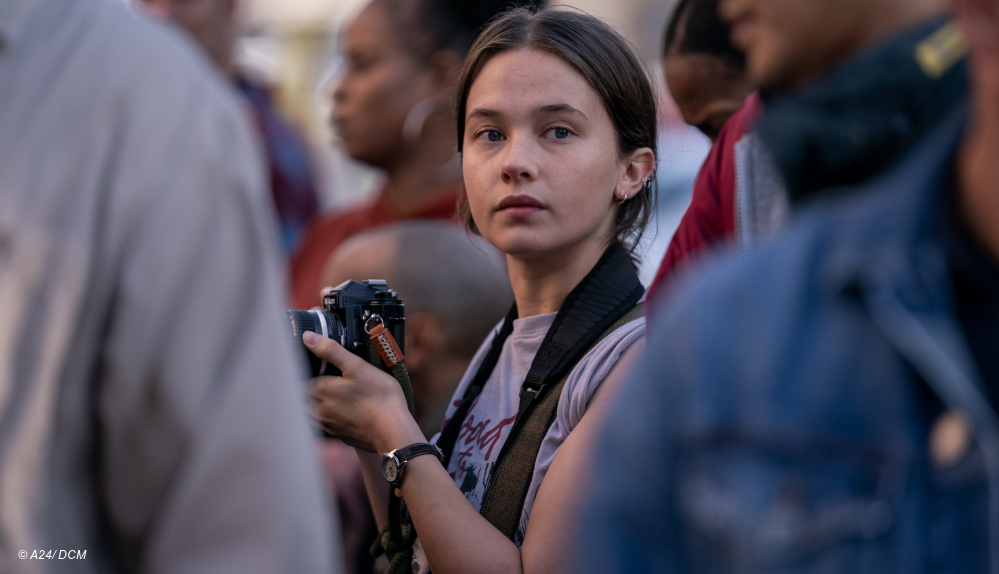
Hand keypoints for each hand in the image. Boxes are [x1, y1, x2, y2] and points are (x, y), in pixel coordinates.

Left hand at [304, 332, 424, 452]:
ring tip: (334, 394)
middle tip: (325, 378)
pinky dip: (331, 416)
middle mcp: (318, 411)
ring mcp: (329, 426)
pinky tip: (346, 410)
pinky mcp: (340, 436)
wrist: (394, 432)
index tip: (316, 366)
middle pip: (303, 397)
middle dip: (309, 388)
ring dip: (317, 404)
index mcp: (319, 392)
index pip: (299, 379)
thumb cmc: (379, 399)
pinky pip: (327, 425)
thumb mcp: (357, 366)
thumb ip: (331, 351)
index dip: (306, 370)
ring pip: (313, 413)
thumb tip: (309, 338)